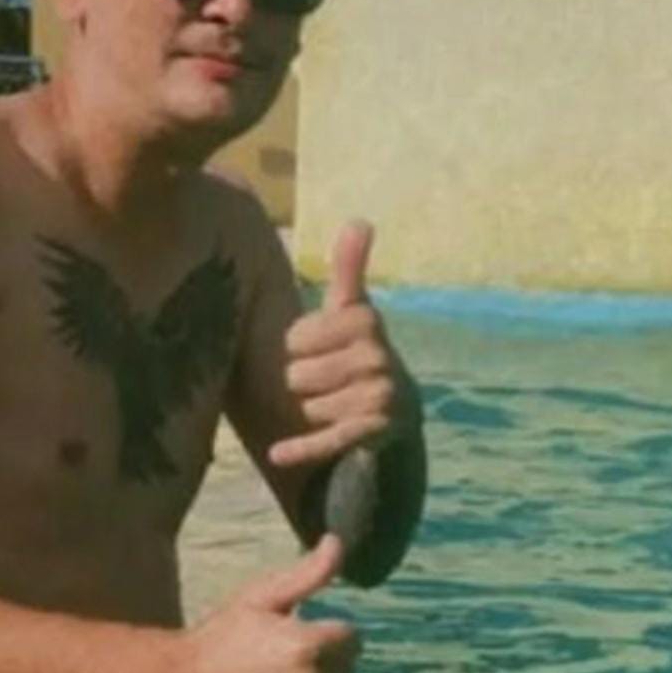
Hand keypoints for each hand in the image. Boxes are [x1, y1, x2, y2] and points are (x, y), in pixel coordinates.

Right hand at [156, 535, 359, 672]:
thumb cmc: (221, 633)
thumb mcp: (261, 595)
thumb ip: (307, 573)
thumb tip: (338, 542)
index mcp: (306, 644)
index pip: (352, 637)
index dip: (330, 630)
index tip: (306, 629)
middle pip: (348, 670)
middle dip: (329, 658)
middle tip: (293, 654)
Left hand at [270, 220, 419, 469]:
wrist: (392, 412)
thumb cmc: (355, 352)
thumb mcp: (350, 311)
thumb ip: (349, 268)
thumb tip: (360, 219)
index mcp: (367, 321)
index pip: (296, 337)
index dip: (297, 346)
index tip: (314, 348)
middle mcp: (381, 358)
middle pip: (298, 374)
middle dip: (301, 382)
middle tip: (323, 381)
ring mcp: (381, 397)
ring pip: (309, 406)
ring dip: (309, 411)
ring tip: (331, 404)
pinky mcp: (374, 434)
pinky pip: (327, 439)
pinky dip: (302, 448)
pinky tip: (278, 453)